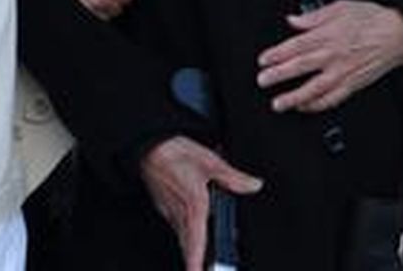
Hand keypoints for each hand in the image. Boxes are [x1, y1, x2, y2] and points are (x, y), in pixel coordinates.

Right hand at [139, 135, 262, 270]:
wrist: (148, 144)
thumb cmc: (175, 152)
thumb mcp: (210, 161)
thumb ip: (233, 177)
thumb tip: (253, 185)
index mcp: (194, 206)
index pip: (196, 245)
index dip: (196, 265)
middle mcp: (179, 213)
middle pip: (188, 247)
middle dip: (197, 261)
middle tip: (204, 268)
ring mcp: (169, 211)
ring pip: (182, 236)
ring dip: (193, 245)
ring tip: (203, 252)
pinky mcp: (163, 205)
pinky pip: (176, 224)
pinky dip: (187, 230)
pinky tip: (194, 223)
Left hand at [256, 0, 402, 112]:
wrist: (399, 34)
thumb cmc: (371, 19)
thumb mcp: (340, 7)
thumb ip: (313, 16)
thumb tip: (293, 20)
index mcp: (328, 35)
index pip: (296, 45)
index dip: (277, 54)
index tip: (263, 60)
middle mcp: (334, 56)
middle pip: (301, 67)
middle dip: (279, 75)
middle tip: (263, 81)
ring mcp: (344, 72)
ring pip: (315, 89)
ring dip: (295, 97)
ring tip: (279, 103)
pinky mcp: (353, 84)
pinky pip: (333, 99)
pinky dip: (317, 105)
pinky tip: (304, 107)